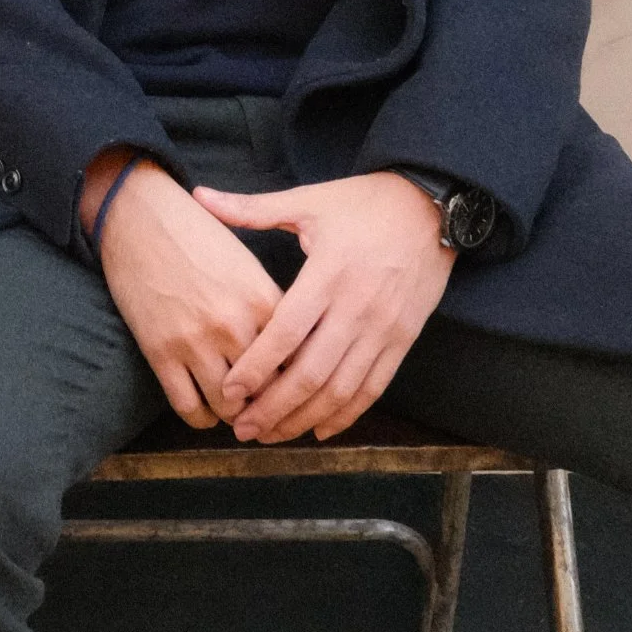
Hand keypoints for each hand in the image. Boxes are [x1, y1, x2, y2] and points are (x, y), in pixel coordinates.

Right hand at [84, 150, 284, 431]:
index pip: (297, 359)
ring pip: (229, 406)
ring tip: (237, 412)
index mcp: (263, 299)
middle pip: (268, 389)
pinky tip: (205, 410)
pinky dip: (201, 418)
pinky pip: (188, 406)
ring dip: (235, 415)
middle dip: (271, 406)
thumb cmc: (197, 234)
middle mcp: (234, 324)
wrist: (139, 216)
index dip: (300, 381)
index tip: (298, 389)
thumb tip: (293, 349)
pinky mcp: (160, 353)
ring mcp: (195, 341)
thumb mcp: (246, 263)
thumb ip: (270, 306)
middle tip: (269, 412)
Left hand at [192, 171, 455, 443]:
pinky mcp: (403, 339)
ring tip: (272, 435)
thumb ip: (252, 208)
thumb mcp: (309, 201)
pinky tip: (319, 429)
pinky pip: (374, 387)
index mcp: (328, 273)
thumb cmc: (364, 203)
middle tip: (243, 428)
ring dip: (305, 418)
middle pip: (311, 372)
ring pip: (341, 388)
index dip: (256, 366)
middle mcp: (356, 307)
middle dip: (274, 407)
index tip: (230, 391)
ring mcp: (383, 328)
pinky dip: (347, 414)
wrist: (433, 206)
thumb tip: (199, 196)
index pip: (286, 332)